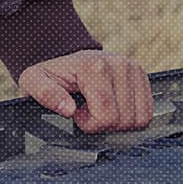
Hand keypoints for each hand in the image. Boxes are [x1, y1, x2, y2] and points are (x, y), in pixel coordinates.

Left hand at [17, 50, 153, 133]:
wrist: (68, 58)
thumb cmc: (52, 74)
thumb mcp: (34, 81)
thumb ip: (45, 93)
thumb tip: (68, 109)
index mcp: (94, 67)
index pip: (106, 115)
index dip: (90, 125)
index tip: (76, 114)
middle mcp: (119, 64)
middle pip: (124, 120)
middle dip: (103, 125)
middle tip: (88, 111)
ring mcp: (134, 69)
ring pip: (139, 119)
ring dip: (118, 122)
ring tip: (100, 108)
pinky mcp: (142, 76)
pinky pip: (147, 113)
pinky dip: (130, 117)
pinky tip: (113, 107)